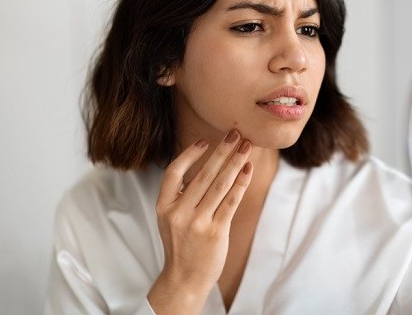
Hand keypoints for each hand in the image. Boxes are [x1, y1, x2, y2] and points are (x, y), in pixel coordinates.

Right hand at [147, 130, 252, 314]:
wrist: (184, 279)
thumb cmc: (181, 244)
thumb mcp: (170, 218)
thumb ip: (181, 195)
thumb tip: (205, 165)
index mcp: (163, 206)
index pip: (173, 172)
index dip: (189, 154)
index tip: (206, 141)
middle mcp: (178, 213)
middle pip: (203, 174)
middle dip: (222, 151)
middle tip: (236, 133)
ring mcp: (197, 223)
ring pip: (219, 185)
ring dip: (235, 162)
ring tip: (246, 146)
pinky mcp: (215, 232)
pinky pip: (231, 202)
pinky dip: (240, 183)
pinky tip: (247, 169)